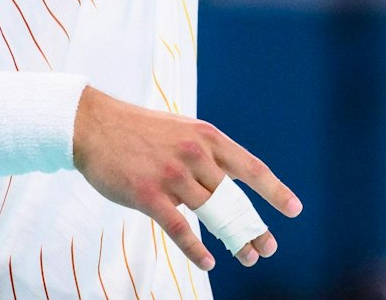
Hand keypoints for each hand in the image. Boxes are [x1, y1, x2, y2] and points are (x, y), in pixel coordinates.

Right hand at [72, 87, 301, 270]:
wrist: (92, 124)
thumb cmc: (137, 130)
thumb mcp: (180, 130)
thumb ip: (204, 153)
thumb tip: (226, 184)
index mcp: (206, 137)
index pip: (250, 167)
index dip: (274, 190)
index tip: (293, 209)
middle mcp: (194, 154)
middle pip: (234, 199)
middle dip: (253, 226)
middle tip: (267, 247)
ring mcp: (172, 175)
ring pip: (212, 215)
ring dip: (232, 240)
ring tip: (246, 256)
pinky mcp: (148, 194)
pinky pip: (180, 228)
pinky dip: (196, 249)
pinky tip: (208, 260)